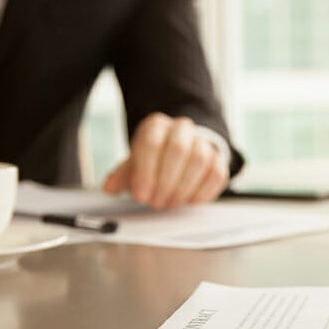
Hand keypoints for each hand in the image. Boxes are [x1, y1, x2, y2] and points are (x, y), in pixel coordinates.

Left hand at [103, 112, 228, 208]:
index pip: (151, 143)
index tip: (141, 195)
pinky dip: (202, 192)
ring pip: (199, 161)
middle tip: (157, 202)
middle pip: (178, 150)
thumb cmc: (154, 160)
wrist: (181, 154)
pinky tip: (188, 201)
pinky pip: (216, 174)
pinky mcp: (218, 159)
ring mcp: (203, 142)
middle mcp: (182, 129)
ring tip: (170, 203)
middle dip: (166, 181)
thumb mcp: (135, 164)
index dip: (146, 172)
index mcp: (157, 126)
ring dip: (183, 188)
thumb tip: (110, 187)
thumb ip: (123, 175)